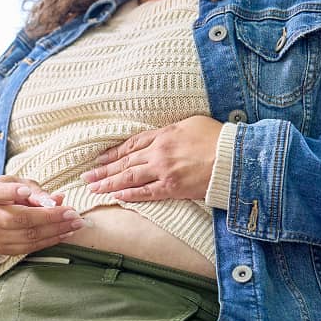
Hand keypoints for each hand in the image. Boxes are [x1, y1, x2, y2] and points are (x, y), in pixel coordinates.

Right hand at [0, 176, 83, 255]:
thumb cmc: (10, 194)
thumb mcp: (21, 184)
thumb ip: (37, 192)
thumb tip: (57, 200)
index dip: (12, 192)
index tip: (27, 191)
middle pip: (20, 219)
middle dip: (50, 217)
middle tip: (73, 213)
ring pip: (28, 236)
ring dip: (55, 231)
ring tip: (75, 224)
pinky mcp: (3, 249)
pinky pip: (30, 247)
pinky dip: (50, 240)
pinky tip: (64, 233)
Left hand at [81, 115, 222, 201]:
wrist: (234, 157)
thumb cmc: (216, 137)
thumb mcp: (190, 124)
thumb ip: (171, 131)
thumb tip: (161, 137)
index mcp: (162, 135)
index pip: (130, 145)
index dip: (113, 153)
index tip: (100, 159)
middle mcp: (158, 153)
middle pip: (124, 162)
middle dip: (104, 170)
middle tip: (87, 177)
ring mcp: (163, 171)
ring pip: (129, 178)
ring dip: (109, 183)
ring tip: (94, 188)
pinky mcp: (172, 188)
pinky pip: (145, 193)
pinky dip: (129, 195)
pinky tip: (116, 197)